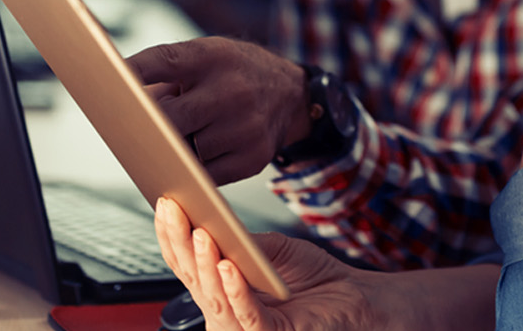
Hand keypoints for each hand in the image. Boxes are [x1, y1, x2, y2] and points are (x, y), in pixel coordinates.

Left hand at [127, 37, 308, 184]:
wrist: (290, 93)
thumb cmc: (232, 73)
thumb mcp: (205, 56)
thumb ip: (164, 72)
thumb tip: (120, 103)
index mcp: (213, 57)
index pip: (161, 62)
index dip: (130, 73)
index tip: (105, 83)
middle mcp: (232, 89)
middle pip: (168, 117)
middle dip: (147, 125)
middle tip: (128, 130)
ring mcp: (246, 126)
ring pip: (185, 150)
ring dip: (175, 148)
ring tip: (183, 135)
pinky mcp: (253, 158)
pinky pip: (205, 174)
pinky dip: (195, 167)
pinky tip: (198, 154)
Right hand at [154, 197, 377, 330]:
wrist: (357, 298)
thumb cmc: (316, 277)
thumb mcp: (273, 249)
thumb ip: (242, 241)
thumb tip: (211, 220)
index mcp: (222, 290)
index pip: (187, 265)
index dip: (172, 236)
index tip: (165, 204)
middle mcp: (227, 312)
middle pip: (193, 279)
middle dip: (181, 243)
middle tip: (175, 210)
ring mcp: (247, 327)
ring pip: (213, 299)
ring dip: (204, 264)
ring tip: (202, 233)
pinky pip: (248, 316)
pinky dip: (236, 290)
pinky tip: (230, 265)